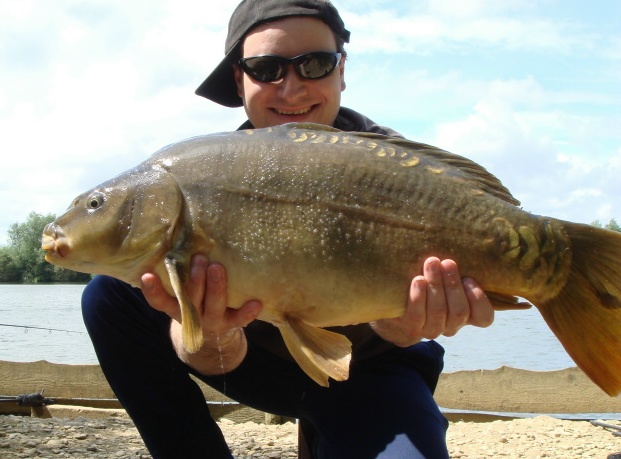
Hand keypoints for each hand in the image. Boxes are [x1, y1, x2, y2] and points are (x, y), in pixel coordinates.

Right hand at [141, 255, 261, 373]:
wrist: (211, 333)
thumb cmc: (195, 298)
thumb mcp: (183, 290)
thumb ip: (181, 272)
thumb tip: (183, 234)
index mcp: (174, 307)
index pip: (158, 300)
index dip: (152, 289)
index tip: (147, 275)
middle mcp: (191, 315)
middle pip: (191, 299)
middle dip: (194, 279)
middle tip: (199, 258)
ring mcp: (211, 321)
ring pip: (213, 306)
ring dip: (216, 287)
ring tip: (218, 268)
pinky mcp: (230, 324)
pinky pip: (240, 319)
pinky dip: (247, 312)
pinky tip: (256, 302)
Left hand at [371, 257, 493, 346]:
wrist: (395, 306)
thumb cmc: (427, 284)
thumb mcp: (445, 277)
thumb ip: (455, 269)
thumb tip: (463, 238)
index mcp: (466, 315)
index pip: (484, 317)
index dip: (479, 299)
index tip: (469, 278)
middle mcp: (451, 326)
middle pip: (459, 311)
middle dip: (453, 285)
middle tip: (448, 262)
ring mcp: (431, 330)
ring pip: (439, 312)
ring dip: (436, 285)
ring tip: (431, 263)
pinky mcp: (411, 329)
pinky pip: (417, 316)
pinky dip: (418, 297)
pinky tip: (418, 280)